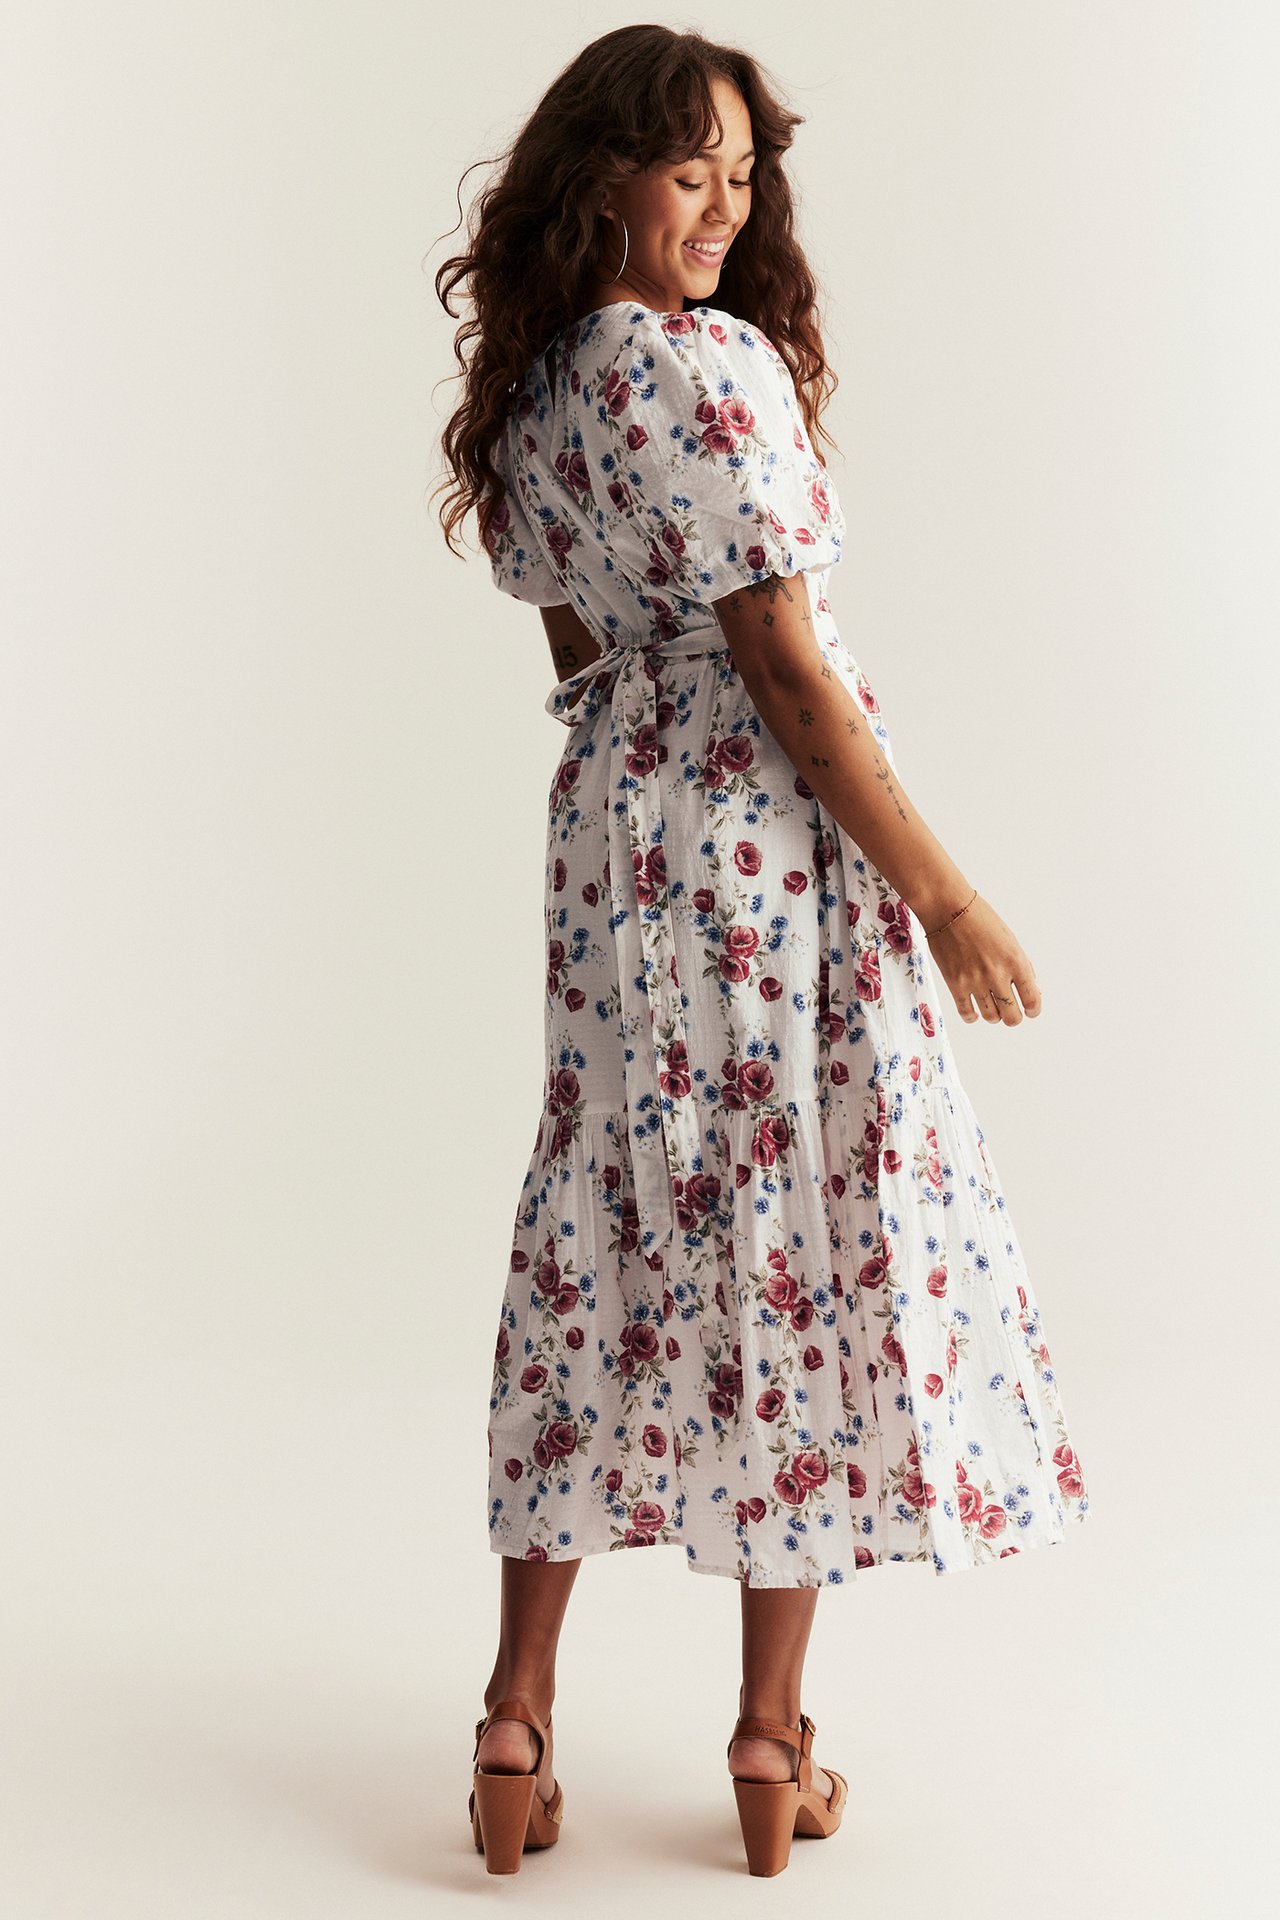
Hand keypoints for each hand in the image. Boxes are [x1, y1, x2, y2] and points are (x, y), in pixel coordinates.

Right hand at [923, 893, 1040, 1026]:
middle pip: (1012, 1016)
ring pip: (990, 1017)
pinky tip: (974, 1012)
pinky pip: (967, 1013)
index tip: (1031, 1010)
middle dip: (1013, 1017)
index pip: (1032, 999)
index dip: (1033, 1009)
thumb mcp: (1010, 940)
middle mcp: (997, 975)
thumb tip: (1031, 989)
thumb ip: (1022, 966)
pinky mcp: (955, 984)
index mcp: (1015, 961)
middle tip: (1011, 1012)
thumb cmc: (980, 919)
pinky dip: (972, 1016)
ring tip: (992, 1009)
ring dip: (994, 1016)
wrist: (948, 909)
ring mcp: (975, 981)